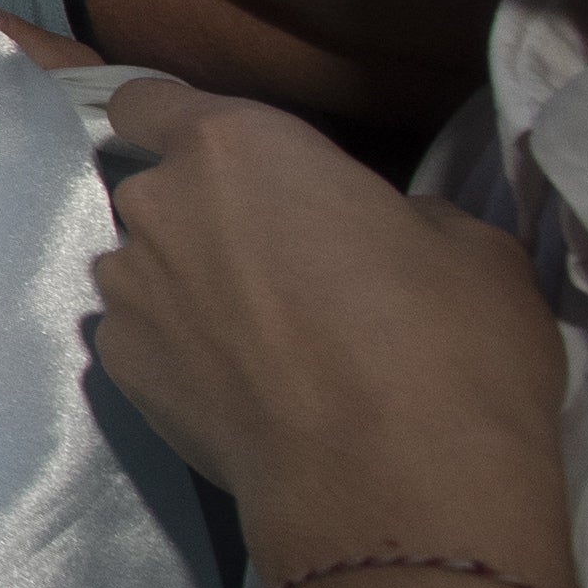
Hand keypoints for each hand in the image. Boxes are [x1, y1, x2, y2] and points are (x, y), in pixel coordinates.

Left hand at [90, 77, 568, 574]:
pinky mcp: (118, 373)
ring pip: (147, 271)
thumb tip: (380, 230)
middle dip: (206, 220)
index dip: (173, 124)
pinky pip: (143, 339)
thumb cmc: (447, 344)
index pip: (149, 102)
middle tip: (283, 271)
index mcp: (235, 146)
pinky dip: (179, 354)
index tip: (218, 161)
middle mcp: (158, 207)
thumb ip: (397, 213)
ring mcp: (127, 293)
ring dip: (188, 290)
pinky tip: (241, 392)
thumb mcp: (469, 246)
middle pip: (158, 194)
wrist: (395, 486)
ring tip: (264, 344)